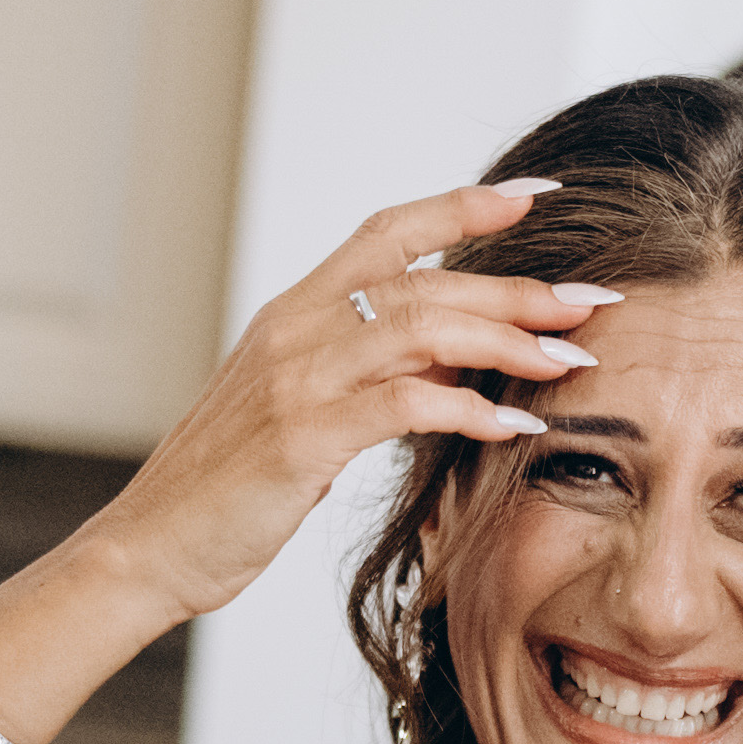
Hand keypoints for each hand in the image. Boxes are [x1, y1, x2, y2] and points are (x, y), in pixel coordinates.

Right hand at [84, 182, 609, 618]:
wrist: (148, 548)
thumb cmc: (227, 489)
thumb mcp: (294, 411)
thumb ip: (358, 375)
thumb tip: (443, 363)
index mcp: (293, 314)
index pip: (386, 233)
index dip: (461, 207)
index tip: (536, 195)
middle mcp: (294, 331)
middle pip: (425, 283)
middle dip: (518, 288)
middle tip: (594, 301)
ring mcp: (295, 380)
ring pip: (422, 330)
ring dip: (508, 343)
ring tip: (574, 361)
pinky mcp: (301, 436)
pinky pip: (404, 404)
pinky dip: (468, 409)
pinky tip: (516, 425)